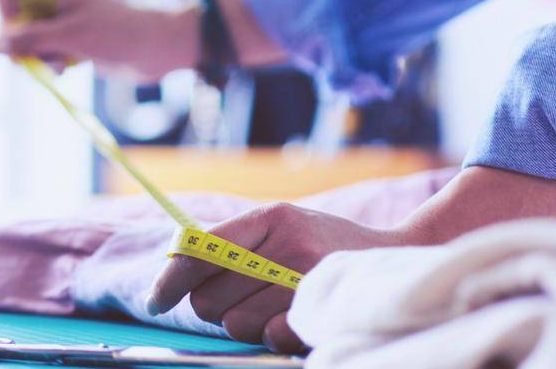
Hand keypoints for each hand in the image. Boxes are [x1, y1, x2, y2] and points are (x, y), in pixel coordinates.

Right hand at [0, 0, 198, 82]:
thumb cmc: (118, 33)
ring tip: (61, 66)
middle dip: (21, 44)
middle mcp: (55, 2)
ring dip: (38, 57)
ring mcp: (63, 23)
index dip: (5, 16)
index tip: (20, 37)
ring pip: (29, 40)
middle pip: (14, 20)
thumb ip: (32, 39)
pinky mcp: (73, 42)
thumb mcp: (72, 36)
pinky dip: (51, 63)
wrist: (158, 48)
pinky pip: (46, 53)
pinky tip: (67, 70)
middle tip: (39, 60)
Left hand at [146, 202, 406, 352]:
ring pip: (236, 322)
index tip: (155, 300)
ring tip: (272, 308)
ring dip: (246, 324)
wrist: (400, 259)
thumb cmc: (326, 246)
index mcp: (271, 217)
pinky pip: (270, 338)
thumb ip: (236, 242)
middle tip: (240, 300)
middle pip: (210, 296)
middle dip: (214, 307)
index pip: (200, 251)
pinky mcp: (324, 308)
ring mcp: (308, 275)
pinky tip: (290, 320)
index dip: (170, 281)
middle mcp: (288, 241)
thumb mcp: (284, 228)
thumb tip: (175, 262)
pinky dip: (274, 336)